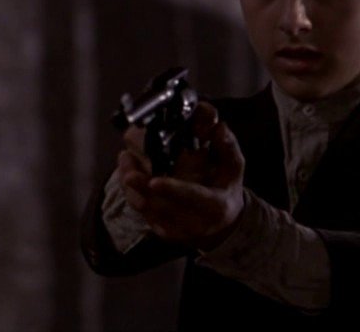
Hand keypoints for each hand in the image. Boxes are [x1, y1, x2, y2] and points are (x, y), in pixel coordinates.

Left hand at [116, 102, 245, 248]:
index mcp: (214, 206)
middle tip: (126, 162)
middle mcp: (194, 223)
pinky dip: (131, 192)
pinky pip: (142, 212)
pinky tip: (127, 172)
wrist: (223, 226)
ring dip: (131, 185)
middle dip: (141, 186)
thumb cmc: (226, 189)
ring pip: (146, 209)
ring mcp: (176, 231)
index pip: (192, 198)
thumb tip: (217, 127)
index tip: (154, 181)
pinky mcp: (162, 232)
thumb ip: (227, 147)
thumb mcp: (234, 168)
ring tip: (125, 160)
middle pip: (161, 206)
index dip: (172, 190)